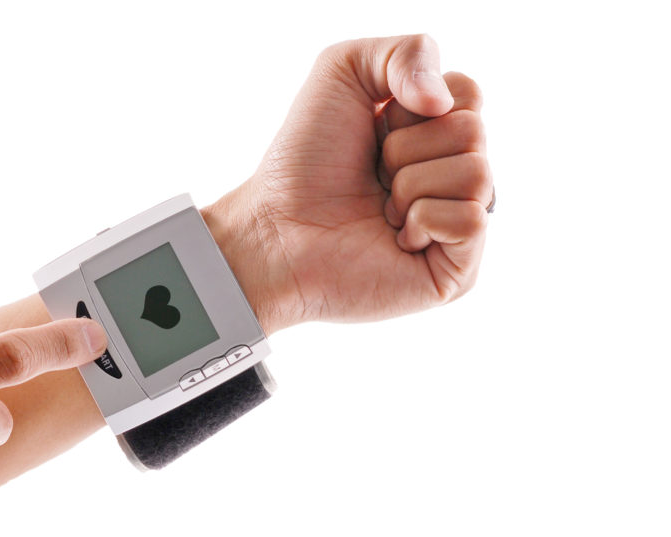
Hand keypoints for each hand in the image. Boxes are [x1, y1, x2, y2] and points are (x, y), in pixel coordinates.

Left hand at [205, 34, 492, 330]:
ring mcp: (456, 225)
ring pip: (477, 175)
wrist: (275, 228)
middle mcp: (450, 177)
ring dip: (409, 185)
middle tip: (371, 174)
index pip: (469, 93)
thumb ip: (406, 51)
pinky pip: (471, 219)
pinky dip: (422, 220)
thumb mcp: (343, 70)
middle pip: (474, 131)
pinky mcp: (456, 270)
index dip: (415, 104)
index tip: (375, 128)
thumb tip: (445, 101)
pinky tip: (393, 238)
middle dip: (406, 147)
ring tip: (378, 209)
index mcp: (434, 133)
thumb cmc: (303, 158)